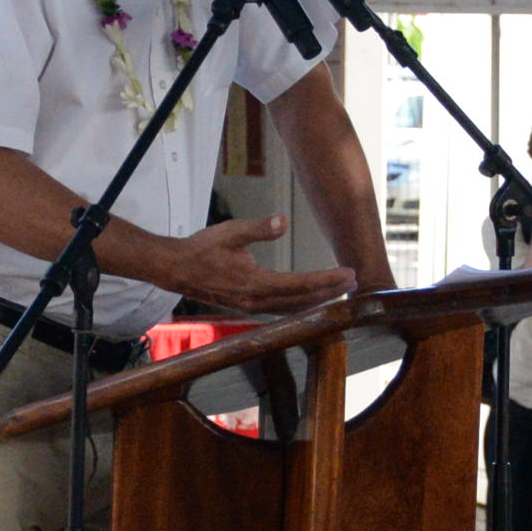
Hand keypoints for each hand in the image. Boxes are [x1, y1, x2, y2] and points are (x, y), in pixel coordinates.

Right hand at [161, 214, 358, 314]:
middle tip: (355, 282)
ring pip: (294, 308)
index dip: (328, 280)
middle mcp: (256, 301)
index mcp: (255, 283)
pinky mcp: (248, 306)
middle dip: (331, 292)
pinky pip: (282, 309)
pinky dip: (301, 305)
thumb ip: (258, 228)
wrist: (176, 269)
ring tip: (340, 291)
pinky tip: (311, 299)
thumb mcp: (230, 232)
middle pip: (302, 300)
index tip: (349, 273)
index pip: (301, 283)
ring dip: (318, 300)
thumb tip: (282, 221)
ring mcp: (252, 307)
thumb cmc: (202, 249)